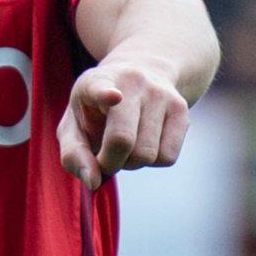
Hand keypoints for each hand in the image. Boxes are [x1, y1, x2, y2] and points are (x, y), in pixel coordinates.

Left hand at [56, 61, 189, 190]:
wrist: (140, 74)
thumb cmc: (97, 110)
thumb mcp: (74, 125)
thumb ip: (73, 154)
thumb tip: (93, 181)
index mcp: (95, 81)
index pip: (100, 88)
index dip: (105, 94)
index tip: (113, 96)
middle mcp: (131, 82)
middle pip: (123, 139)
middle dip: (111, 162)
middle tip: (105, 157)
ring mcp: (159, 93)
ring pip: (147, 154)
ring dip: (132, 163)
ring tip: (126, 145)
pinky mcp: (181, 108)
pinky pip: (168, 157)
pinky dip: (153, 162)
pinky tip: (145, 143)